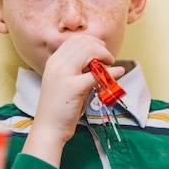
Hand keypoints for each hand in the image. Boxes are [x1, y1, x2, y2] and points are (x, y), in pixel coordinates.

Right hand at [22, 35, 124, 166]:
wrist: (49, 129)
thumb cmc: (60, 107)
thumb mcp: (64, 82)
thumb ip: (77, 70)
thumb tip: (98, 61)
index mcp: (53, 62)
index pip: (74, 40)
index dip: (91, 41)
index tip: (101, 49)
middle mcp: (56, 65)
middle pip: (83, 43)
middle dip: (100, 48)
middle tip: (109, 58)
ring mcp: (63, 75)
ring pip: (89, 52)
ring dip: (104, 56)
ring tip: (110, 66)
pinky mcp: (73, 88)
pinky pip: (96, 74)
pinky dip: (111, 72)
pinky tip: (118, 73)